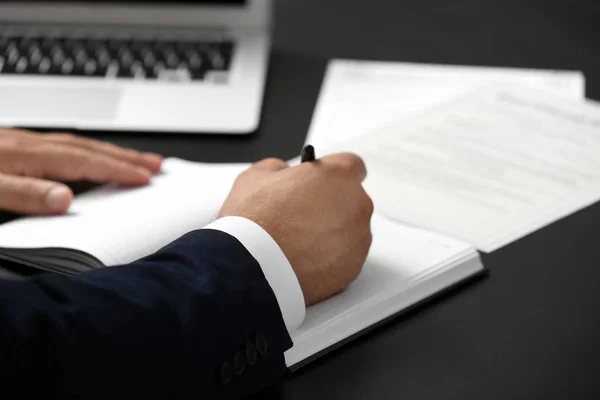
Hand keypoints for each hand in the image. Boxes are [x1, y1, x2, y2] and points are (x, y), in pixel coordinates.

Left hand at [0, 128, 162, 214]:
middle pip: (88, 149)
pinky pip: (63, 144)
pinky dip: (86, 150)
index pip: (84, 162)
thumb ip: (24, 194)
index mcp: (28, 155)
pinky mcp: (13, 144)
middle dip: (126, 157)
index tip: (144, 178)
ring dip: (109, 152)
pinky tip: (87, 155)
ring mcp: (22, 142)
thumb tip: (63, 200)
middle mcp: (30, 145)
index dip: (117, 170)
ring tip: (133, 159)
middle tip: (155, 164)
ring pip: (77, 144)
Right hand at [219, 154, 373, 305]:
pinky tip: (305, 258)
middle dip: (331, 204)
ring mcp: (358, 239)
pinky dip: (330, 257)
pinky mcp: (353, 268)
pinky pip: (345, 257)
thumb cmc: (255, 221)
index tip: (319, 182)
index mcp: (339, 175)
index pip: (351, 165)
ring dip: (332, 232)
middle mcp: (357, 205)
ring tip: (300, 241)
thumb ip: (281, 168)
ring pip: (350, 230)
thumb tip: (285, 175)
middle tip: (302, 214)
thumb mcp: (258, 175)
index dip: (331, 174)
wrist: (253, 268)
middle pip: (352, 199)